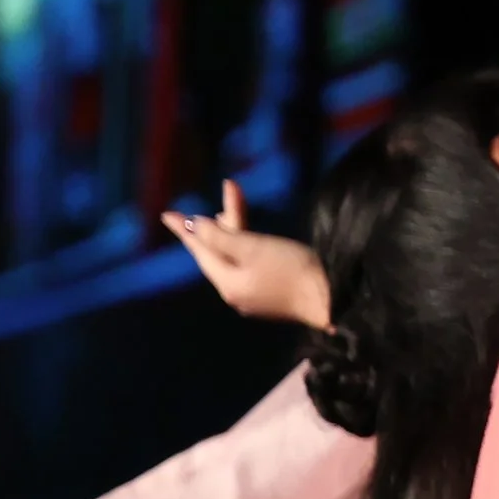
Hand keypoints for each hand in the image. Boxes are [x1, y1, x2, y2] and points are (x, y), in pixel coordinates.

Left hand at [160, 180, 332, 328]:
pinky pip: (250, 268)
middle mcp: (236, 294)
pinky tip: (252, 242)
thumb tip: (196, 226)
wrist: (333, 300)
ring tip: (231, 214)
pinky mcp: (274, 297)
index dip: (185, 229)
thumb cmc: (292, 270)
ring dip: (235, 234)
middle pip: (220, 254)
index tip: (166, 213)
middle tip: (221, 198)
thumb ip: (221, 236)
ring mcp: (255, 298)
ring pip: (236, 260)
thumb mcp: (253, 247)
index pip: (201, 250)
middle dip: (220, 225)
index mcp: (227, 283)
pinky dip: (247, 249)